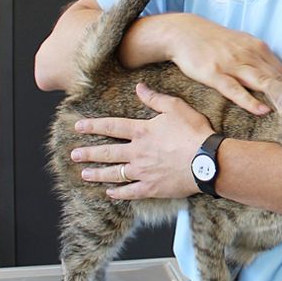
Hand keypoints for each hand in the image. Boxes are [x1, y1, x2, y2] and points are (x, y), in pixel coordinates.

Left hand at [71, 83, 213, 199]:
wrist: (207, 161)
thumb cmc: (194, 132)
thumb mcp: (176, 107)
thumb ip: (155, 98)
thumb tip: (139, 87)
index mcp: (142, 131)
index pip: (111, 127)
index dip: (93, 126)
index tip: (78, 127)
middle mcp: (137, 152)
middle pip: (107, 152)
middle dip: (89, 153)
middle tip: (74, 155)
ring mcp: (142, 172)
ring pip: (114, 173)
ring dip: (98, 173)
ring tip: (85, 174)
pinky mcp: (151, 188)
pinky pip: (129, 192)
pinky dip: (118, 193)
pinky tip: (110, 192)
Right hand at [161, 14, 281, 114]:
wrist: (184, 32)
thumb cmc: (214, 41)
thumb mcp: (241, 44)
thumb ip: (258, 59)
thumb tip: (276, 76)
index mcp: (257, 47)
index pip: (281, 70)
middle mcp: (248, 54)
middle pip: (276, 77)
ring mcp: (232, 64)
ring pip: (261, 82)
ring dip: (278, 97)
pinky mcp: (215, 74)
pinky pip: (235, 90)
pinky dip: (249, 100)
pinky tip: (261, 110)